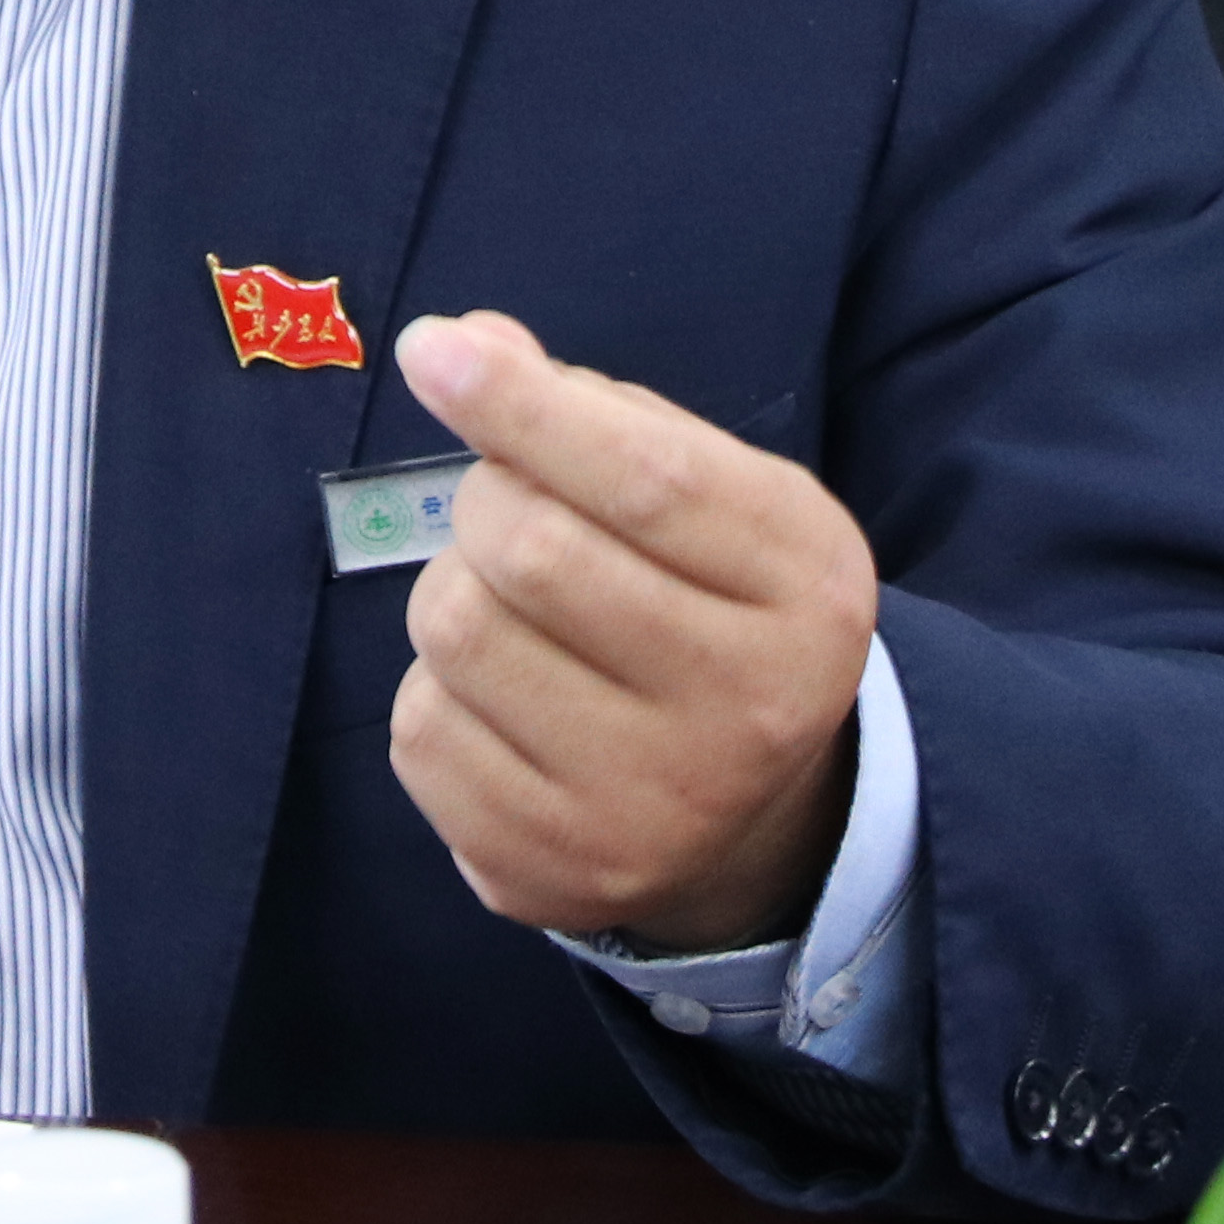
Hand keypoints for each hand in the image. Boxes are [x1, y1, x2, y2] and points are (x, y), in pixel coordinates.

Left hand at [385, 309, 878, 955]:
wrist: (751, 822)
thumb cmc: (714, 611)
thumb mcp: (715, 497)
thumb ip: (602, 413)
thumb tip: (469, 347)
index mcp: (805, 592)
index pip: (648, 478)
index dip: (524, 404)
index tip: (431, 348)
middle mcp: (745, 714)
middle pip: (533, 550)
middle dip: (486, 498)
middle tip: (505, 507)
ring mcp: (645, 811)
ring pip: (455, 632)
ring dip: (454, 591)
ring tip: (514, 613)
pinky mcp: (549, 876)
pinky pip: (419, 733)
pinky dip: (435, 691)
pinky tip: (502, 702)